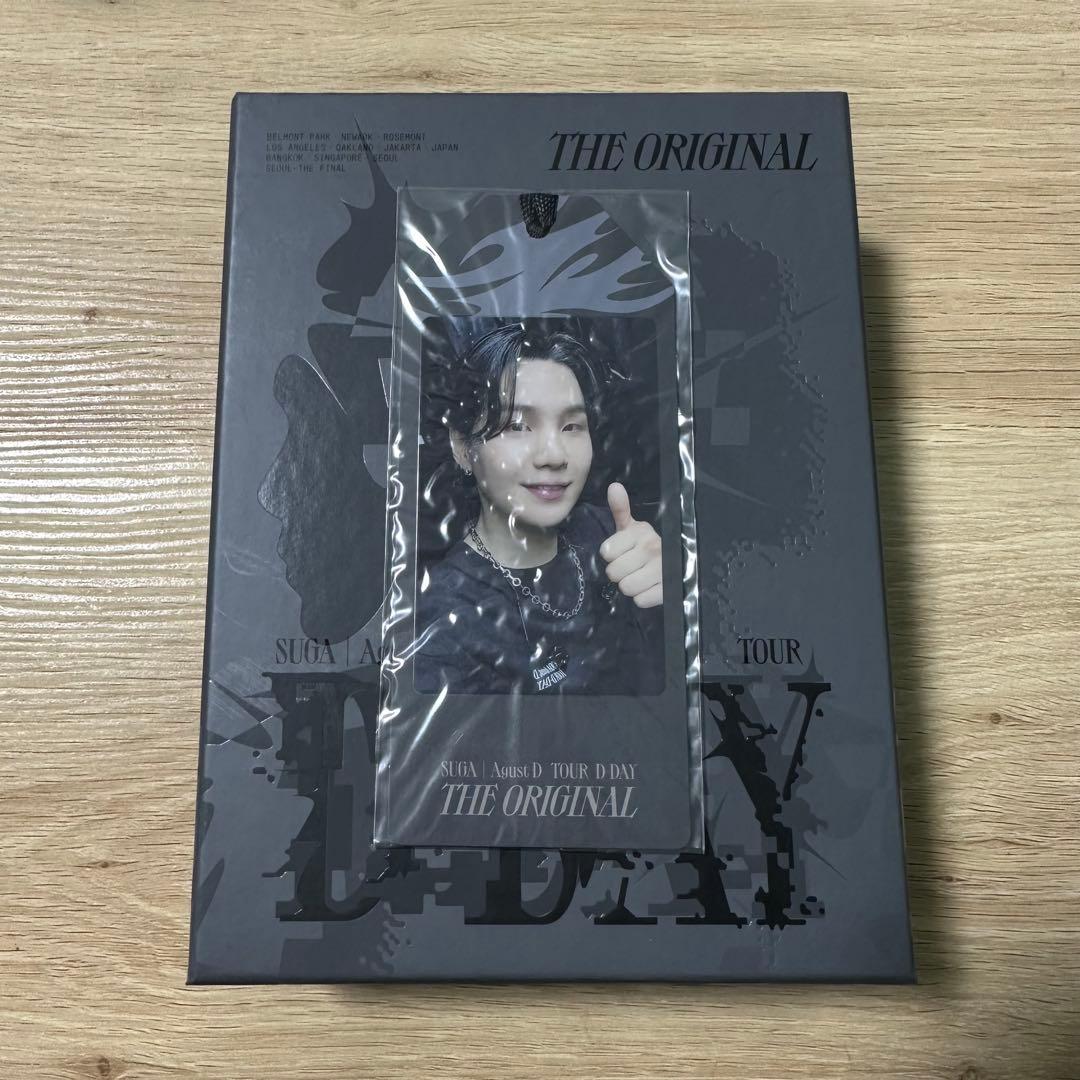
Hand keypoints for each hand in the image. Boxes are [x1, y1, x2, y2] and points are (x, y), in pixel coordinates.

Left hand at [599, 482, 662, 608]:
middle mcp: (652, 549)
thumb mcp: (633, 527)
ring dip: (630, 586)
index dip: (611, 555)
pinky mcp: (668, 590)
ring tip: (640, 577)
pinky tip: (650, 587)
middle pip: (613, 572)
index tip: (622, 552)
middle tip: (631, 567)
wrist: (679, 562)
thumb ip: (621, 509)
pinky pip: (640, 601)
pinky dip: (642, 597)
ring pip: (626, 588)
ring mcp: (662, 570)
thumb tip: (614, 486)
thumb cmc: (647, 545)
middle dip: (619, 573)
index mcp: (641, 533)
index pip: (606, 552)